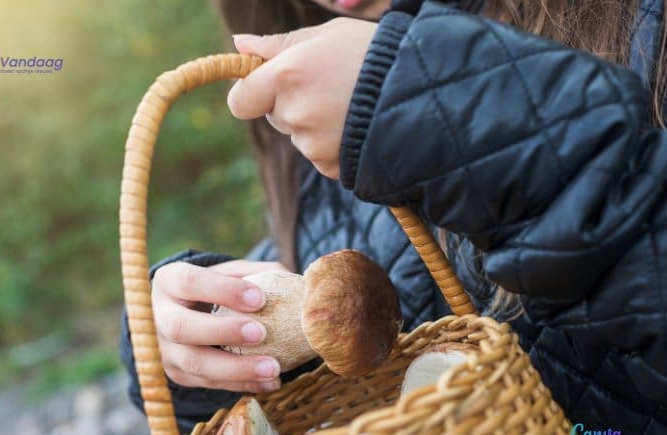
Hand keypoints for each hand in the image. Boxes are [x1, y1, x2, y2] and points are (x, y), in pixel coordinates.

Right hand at [152, 259, 288, 392]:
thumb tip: (297, 284)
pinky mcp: (177, 375)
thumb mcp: (230, 272)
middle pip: (181, 327)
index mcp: (168, 281)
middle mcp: (156, 317)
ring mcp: (164, 350)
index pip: (189, 282)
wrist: (188, 314)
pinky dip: (242, 384)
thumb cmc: (216, 287)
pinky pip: (209, 384)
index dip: (223, 290)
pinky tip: (269, 382)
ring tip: (273, 368)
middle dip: (222, 332)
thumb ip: (257, 273)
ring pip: (194, 364)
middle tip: (261, 333)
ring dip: (236, 368)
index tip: (259, 298)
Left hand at [228, 18, 376, 178]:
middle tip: (330, 85)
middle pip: (274, 117)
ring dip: (316, 124)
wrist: (426, 93)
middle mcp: (295, 113)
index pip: (241, 101)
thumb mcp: (328, 35)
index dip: (250, 94)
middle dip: (291, 103)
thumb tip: (240, 45)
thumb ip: (279, 45)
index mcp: (287, 75)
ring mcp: (312, 144)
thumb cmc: (376, 54)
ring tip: (352, 104)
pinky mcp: (330, 167)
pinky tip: (358, 125)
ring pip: (299, 136)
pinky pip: (320, 155)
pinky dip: (333, 144)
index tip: (266, 87)